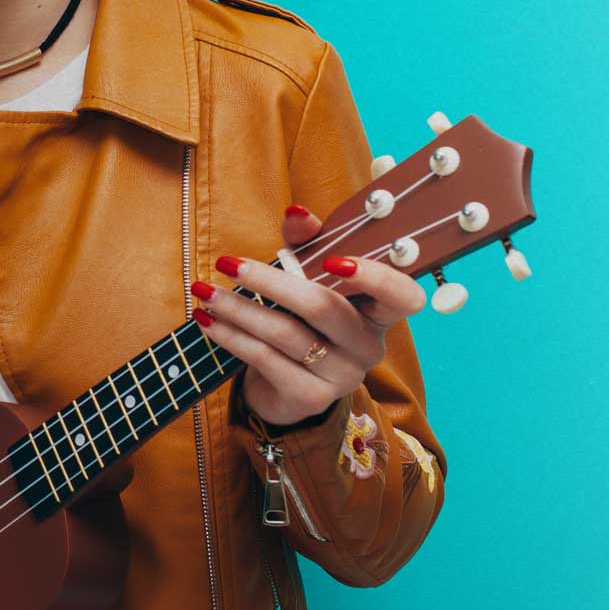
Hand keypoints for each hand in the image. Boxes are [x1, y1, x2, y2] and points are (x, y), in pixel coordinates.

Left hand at [191, 204, 427, 427]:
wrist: (284, 384)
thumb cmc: (303, 318)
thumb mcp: (308, 275)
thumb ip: (307, 242)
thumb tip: (296, 212)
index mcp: (379, 313)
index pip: (403, 297)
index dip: (375, 278)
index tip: (333, 261)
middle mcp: (368, 347)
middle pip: (323, 308)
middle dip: (269, 281)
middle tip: (228, 263)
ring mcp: (342, 376)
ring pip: (286, 334)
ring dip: (239, 308)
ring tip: (205, 291)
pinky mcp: (310, 397)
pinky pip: (266, 360)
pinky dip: (232, 337)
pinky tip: (208, 321)